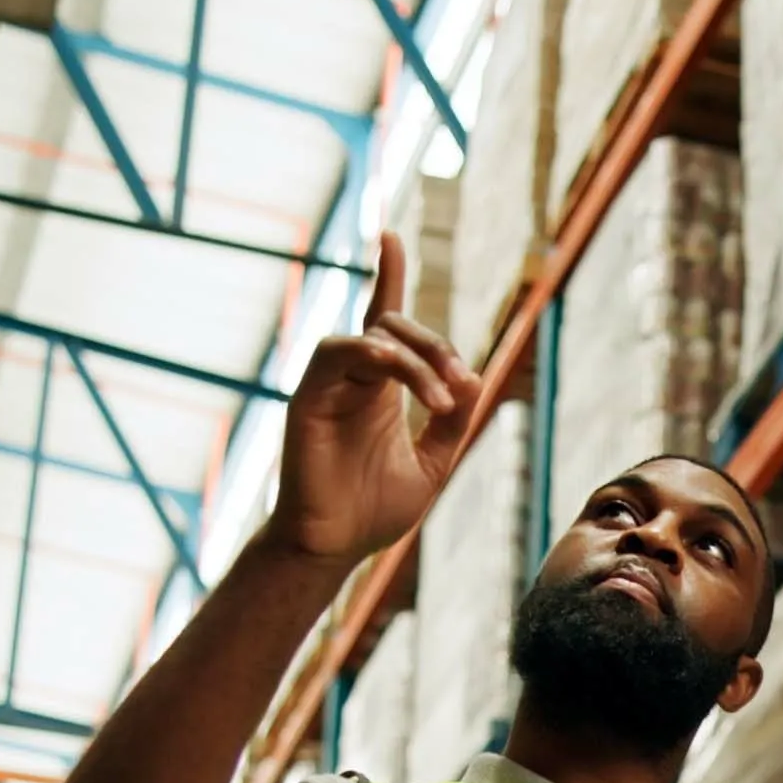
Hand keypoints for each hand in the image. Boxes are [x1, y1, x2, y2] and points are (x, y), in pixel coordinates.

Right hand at [270, 230, 484, 561]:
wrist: (336, 547)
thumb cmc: (375, 510)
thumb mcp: (434, 462)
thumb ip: (454, 420)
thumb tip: (474, 377)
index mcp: (379, 388)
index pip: (385, 319)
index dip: (388, 275)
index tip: (389, 235)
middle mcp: (352, 377)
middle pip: (395, 328)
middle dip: (438, 350)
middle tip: (463, 388)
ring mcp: (328, 383)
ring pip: (374, 338)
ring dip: (416, 360)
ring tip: (443, 399)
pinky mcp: (308, 396)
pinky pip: (339, 354)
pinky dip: (374, 354)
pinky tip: (400, 373)